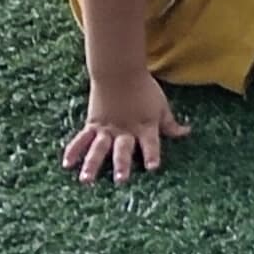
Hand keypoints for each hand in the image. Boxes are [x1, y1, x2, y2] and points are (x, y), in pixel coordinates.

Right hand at [64, 78, 184, 182]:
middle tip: (120, 180)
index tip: (152, 167)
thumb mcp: (162, 106)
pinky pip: (81, 139)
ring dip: (92, 164)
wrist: (119, 73)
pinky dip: (73, 151)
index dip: (152, 154)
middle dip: (122, 165)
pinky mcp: (93, 125)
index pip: (151, 144)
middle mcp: (125, 131)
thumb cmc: (144, 90)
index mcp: (145, 127)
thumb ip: (170, 124)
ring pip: (99, 148)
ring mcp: (107, 129)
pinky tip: (66, 164)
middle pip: (123, 149)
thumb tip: (186, 132)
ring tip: (86, 180)